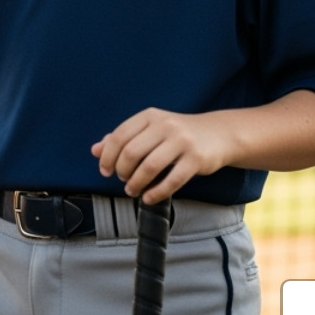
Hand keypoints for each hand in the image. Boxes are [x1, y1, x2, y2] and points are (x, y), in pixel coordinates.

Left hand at [91, 107, 233, 203]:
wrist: (218, 134)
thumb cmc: (178, 134)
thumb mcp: (150, 129)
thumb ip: (123, 138)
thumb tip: (95, 150)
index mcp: (150, 116)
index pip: (119, 136)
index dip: (107, 156)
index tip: (105, 171)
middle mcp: (165, 125)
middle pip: (131, 152)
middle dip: (121, 171)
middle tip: (123, 180)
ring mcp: (182, 141)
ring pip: (149, 167)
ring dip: (136, 184)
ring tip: (133, 191)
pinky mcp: (196, 159)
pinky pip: (172, 180)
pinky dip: (157, 193)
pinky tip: (149, 198)